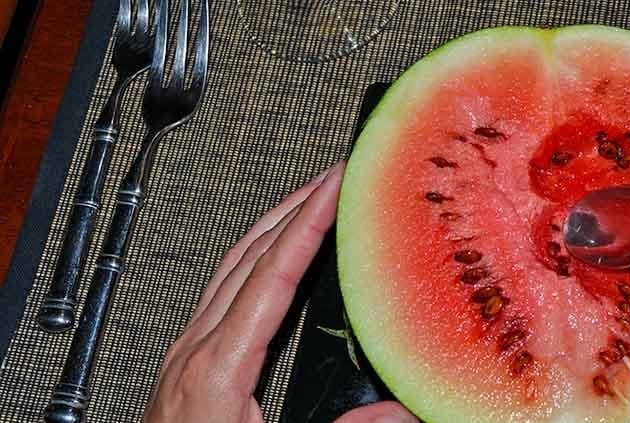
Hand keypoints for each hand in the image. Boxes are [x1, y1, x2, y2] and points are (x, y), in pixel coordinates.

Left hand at [143, 162, 417, 422]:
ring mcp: (185, 352)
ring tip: (311, 202)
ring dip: (272, 227)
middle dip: (294, 207)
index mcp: (219, 367)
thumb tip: (399, 412)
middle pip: (247, 255)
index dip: (307, 224)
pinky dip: (255, 259)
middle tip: (334, 177)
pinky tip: (272, 261)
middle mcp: (196, 350)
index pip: (271, 274)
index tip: (334, 187)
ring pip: (229, 267)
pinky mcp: (185, 363)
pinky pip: (221, 289)